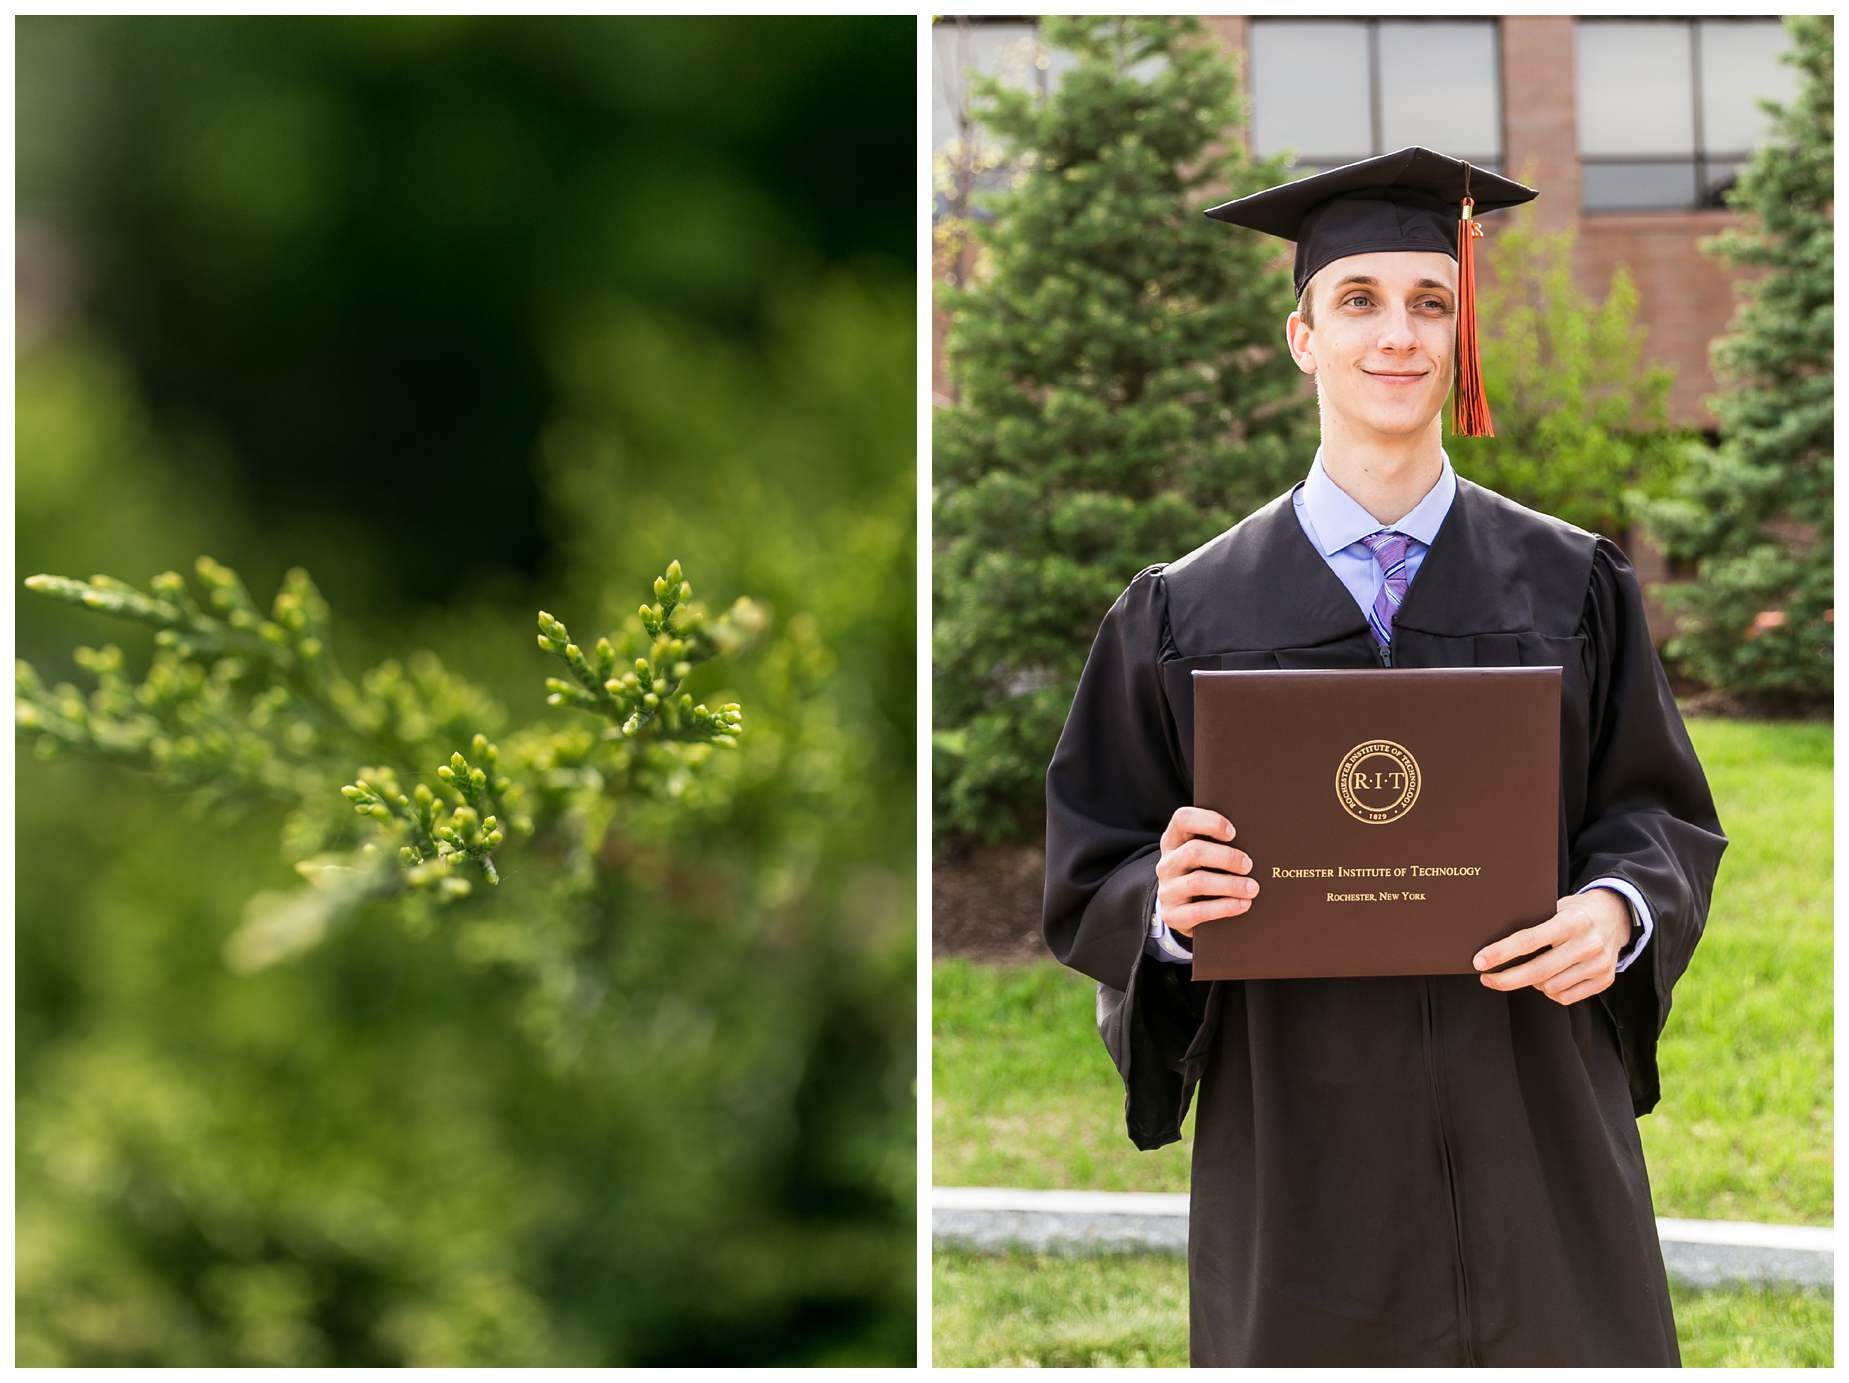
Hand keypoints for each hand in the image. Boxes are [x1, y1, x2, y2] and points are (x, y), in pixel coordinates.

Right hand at [1155, 807, 1258, 936]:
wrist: (1184, 910)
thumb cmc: (1204, 874)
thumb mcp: (1205, 856)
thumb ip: (1220, 844)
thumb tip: (1256, 840)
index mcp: (1173, 841)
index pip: (1182, 819)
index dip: (1209, 822)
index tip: (1233, 833)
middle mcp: (1166, 863)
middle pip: (1194, 851)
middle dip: (1227, 857)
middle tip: (1249, 865)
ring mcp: (1167, 890)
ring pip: (1198, 882)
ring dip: (1230, 884)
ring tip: (1252, 888)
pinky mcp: (1172, 915)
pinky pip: (1200, 911)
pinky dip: (1225, 907)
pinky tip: (1243, 904)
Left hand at [1472, 891, 1630, 1004]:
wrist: (1616, 915)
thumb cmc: (1576, 912)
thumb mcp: (1556, 907)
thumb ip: (1533, 924)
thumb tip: (1493, 945)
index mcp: (1572, 921)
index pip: (1529, 940)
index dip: (1501, 953)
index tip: (1480, 962)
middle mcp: (1588, 943)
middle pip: (1537, 971)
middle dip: (1506, 979)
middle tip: (1487, 978)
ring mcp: (1599, 964)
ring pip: (1550, 987)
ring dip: (1533, 983)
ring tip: (1531, 970)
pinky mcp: (1605, 980)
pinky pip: (1565, 997)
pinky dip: (1551, 991)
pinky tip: (1550, 977)